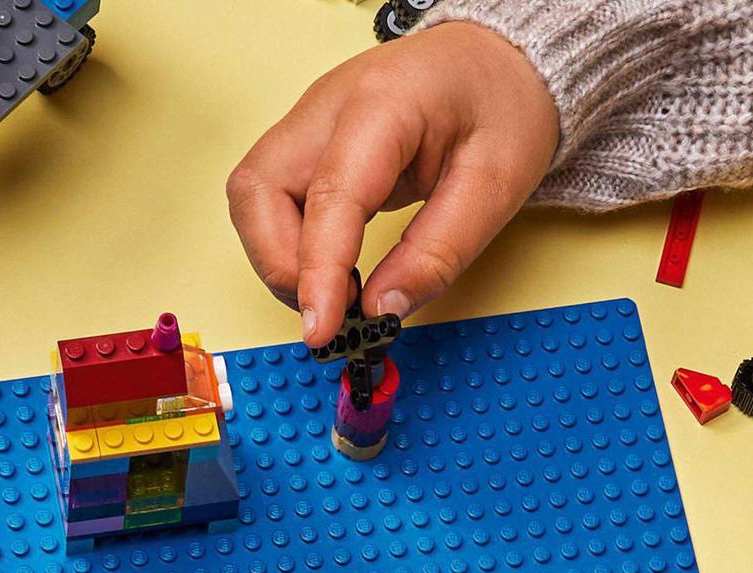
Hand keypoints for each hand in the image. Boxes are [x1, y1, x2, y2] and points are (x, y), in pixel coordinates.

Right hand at [226, 22, 558, 347]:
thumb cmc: (499, 107)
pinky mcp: (308, 145)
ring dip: (282, 261)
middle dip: (283, 266)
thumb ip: (437, 254)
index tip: (321, 330)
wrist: (495, 62)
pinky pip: (271, 202)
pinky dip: (292, 247)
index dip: (317, 272)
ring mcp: (309, 123)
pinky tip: (335, 268)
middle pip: (257, 192)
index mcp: (383, 105)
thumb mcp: (496, 187)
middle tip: (336, 308)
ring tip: (339, 291)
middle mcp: (328, 107)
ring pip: (253, 200)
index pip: (329, 197)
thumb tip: (382, 310)